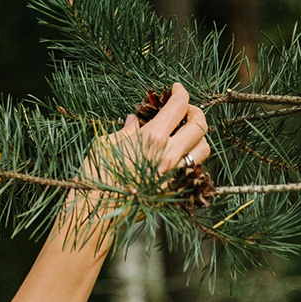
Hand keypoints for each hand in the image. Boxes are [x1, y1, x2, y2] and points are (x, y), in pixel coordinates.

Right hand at [67, 82, 210, 243]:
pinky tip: (177, 157)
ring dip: (198, 137)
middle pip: (200, 124)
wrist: (97, 213)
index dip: (180, 92)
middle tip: (184, 110)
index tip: (177, 88)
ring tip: (185, 134)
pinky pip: (194, 170)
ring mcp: (175, 174)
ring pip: (204, 149)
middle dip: (195, 111)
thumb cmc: (96, 176)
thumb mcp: (105, 144)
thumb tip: (134, 122)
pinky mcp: (175, 191)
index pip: (178, 106)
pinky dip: (191, 158)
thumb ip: (125, 131)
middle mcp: (169, 154)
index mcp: (152, 137)